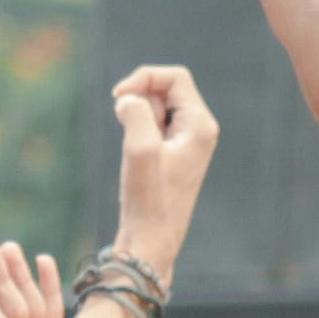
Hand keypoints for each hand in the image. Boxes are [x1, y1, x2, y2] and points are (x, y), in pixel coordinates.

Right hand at [106, 65, 217, 270]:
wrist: (151, 240)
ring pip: (156, 108)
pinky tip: (134, 158)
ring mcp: (187, 142)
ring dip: (137, 118)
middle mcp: (200, 130)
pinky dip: (137, 131)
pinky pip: (152, 126)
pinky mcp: (173, 154)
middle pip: (166, 89)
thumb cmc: (149, 200)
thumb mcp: (139, 149)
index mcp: (200, 125)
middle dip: (140, 101)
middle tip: (130, 132)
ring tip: (134, 151)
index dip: (143, 78)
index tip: (117, 96)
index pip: (175, 77)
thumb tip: (129, 98)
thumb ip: (136, 112)